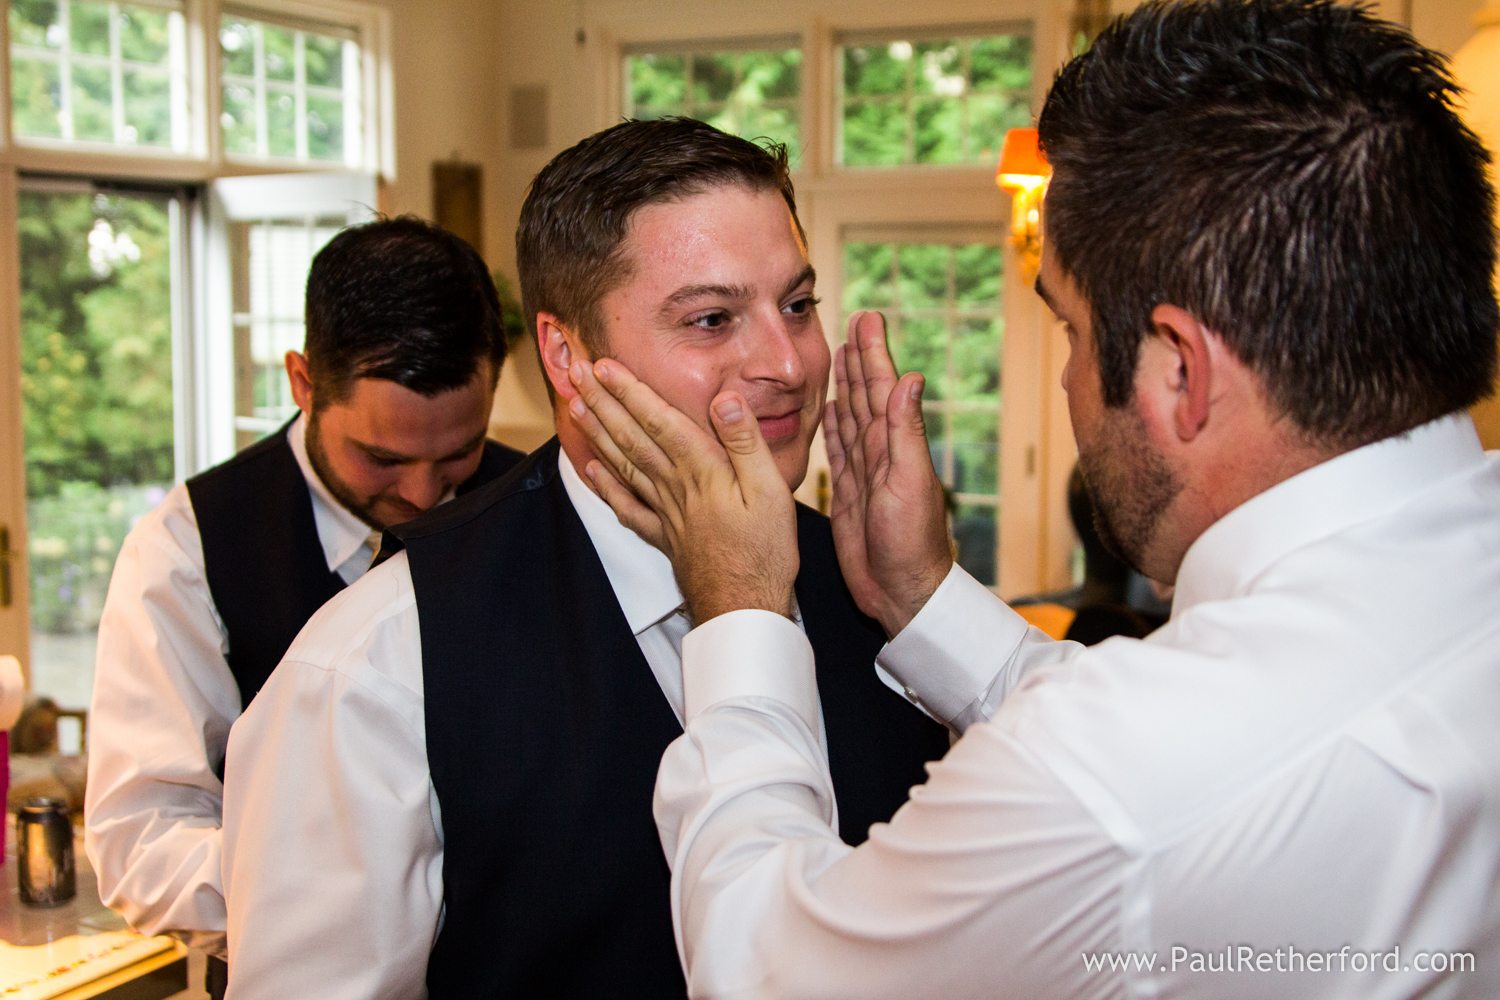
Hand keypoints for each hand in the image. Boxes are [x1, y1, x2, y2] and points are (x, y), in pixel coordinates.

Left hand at [568, 359, 797, 624]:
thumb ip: (745, 443)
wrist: (743, 607)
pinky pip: (628, 508)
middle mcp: (676, 487)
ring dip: (598, 435)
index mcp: (703, 470)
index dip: (631, 391)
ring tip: (576, 408)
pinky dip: (607, 488)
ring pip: (624, 465)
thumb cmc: (765, 550)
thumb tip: (725, 398)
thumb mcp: (772, 490)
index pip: (659, 421)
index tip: (604, 367)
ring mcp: (666, 513)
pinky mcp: (665, 537)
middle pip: (632, 437)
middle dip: (604, 402)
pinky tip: (591, 472)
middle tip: (577, 374)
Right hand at [826, 311, 951, 635]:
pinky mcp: (847, 493)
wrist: (900, 592)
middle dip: (858, 358)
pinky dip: (833, 427)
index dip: (874, 352)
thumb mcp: (910, 482)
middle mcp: (879, 452)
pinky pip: (837, 451)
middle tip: (852, 322)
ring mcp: (863, 472)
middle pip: (864, 394)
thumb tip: (911, 378)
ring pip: (850, 418)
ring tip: (838, 355)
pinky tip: (830, 409)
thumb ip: (906, 431)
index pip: (882, 388)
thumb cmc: (912, 544)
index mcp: (895, 444)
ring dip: (845, 385)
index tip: (868, 318)